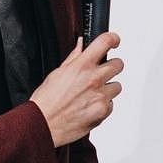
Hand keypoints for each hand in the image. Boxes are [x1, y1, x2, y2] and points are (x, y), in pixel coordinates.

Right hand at [32, 33, 123, 148]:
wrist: (44, 124)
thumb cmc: (47, 101)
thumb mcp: (57, 73)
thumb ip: (74, 58)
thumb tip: (81, 45)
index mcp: (81, 66)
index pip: (105, 42)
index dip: (113, 39)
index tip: (114, 41)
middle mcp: (94, 79)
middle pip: (118, 64)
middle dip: (112, 66)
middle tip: (104, 71)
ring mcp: (100, 96)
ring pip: (117, 86)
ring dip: (108, 88)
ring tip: (92, 94)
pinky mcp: (103, 111)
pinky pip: (111, 104)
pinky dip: (103, 105)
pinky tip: (89, 106)